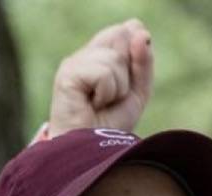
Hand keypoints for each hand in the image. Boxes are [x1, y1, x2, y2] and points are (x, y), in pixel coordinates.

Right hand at [48, 20, 153, 136]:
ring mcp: (75, 61)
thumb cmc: (111, 126)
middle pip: (123, 41)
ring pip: (115, 60)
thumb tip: (139, 29)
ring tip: (102, 104)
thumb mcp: (136, 92)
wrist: (92, 151)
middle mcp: (87, 54)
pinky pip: (104, 74)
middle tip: (112, 99)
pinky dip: (106, 93)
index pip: (128, 32)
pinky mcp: (68, 72)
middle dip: (128, 78)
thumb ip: (143, 62)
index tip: (127, 86)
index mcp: (101, 55)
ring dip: (117, 89)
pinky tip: (93, 104)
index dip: (138, 55)